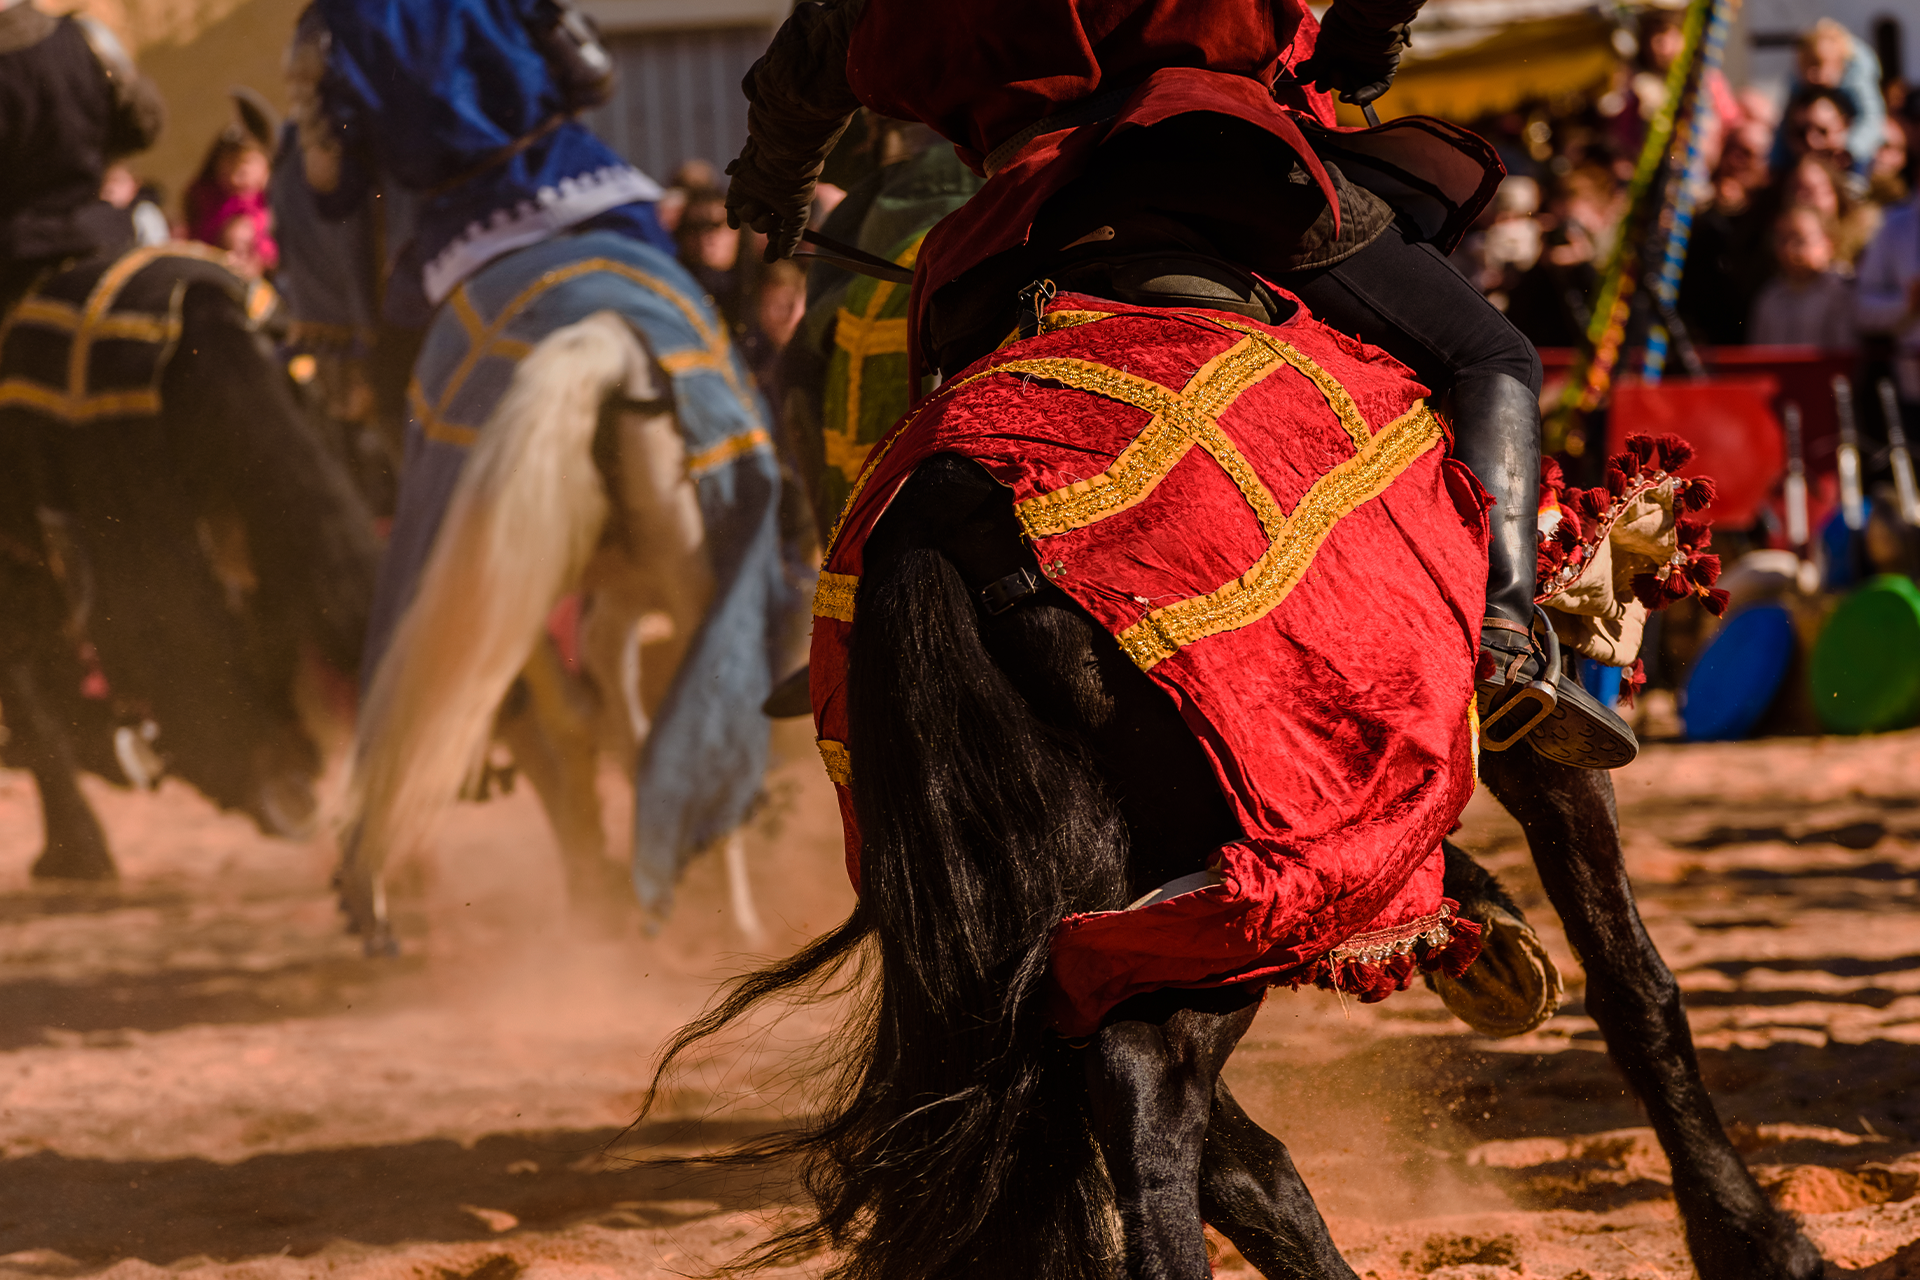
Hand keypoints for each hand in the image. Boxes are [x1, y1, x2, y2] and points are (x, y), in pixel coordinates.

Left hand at [724, 143, 813, 261]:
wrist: (780, 162)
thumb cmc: (794, 188)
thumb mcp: (798, 216)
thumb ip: (790, 237)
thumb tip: (785, 257)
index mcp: (784, 207)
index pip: (777, 232)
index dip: (772, 247)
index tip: (767, 260)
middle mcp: (768, 201)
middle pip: (761, 226)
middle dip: (763, 226)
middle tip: (768, 218)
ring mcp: (752, 195)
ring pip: (747, 218)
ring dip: (751, 217)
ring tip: (756, 205)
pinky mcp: (737, 189)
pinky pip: (731, 209)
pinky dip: (732, 217)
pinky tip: (734, 224)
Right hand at [1295, 7, 1410, 107]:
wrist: (1366, 17)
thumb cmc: (1342, 27)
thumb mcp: (1324, 47)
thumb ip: (1315, 65)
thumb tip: (1300, 77)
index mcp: (1338, 52)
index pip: (1329, 72)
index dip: (1322, 81)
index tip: (1316, 85)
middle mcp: (1354, 59)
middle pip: (1344, 81)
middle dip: (1336, 85)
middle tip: (1328, 84)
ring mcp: (1370, 64)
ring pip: (1360, 86)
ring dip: (1351, 93)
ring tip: (1345, 97)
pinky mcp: (1385, 67)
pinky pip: (1379, 86)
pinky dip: (1368, 94)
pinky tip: (1356, 98)